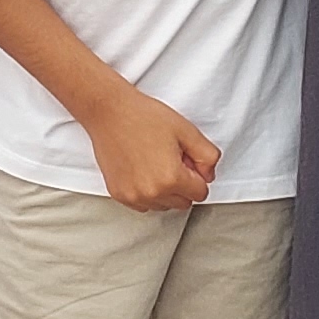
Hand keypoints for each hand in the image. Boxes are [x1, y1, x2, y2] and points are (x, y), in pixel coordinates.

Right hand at [81, 84, 220, 210]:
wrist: (109, 112)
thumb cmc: (143, 117)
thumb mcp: (187, 130)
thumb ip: (208, 156)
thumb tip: (208, 175)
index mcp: (171, 178)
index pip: (201, 193)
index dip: (196, 174)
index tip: (185, 160)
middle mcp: (151, 193)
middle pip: (183, 203)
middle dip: (182, 184)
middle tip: (170, 158)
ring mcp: (133, 196)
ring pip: (163, 205)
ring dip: (164, 190)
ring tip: (154, 162)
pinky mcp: (119, 194)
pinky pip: (143, 204)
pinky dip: (146, 192)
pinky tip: (141, 169)